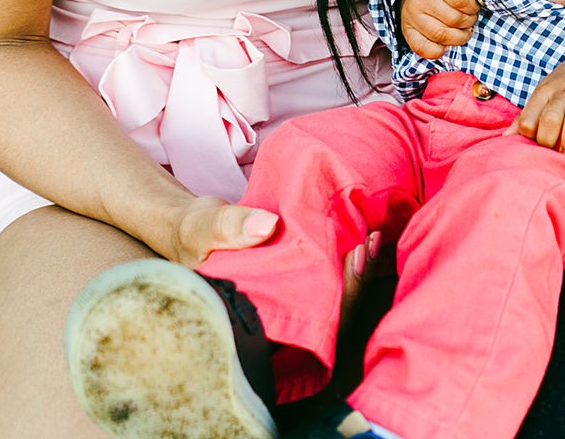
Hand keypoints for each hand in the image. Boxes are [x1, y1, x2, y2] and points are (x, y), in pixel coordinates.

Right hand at [173, 195, 382, 317]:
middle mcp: (271, 327)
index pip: (297, 337)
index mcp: (246, 328)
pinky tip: (364, 240)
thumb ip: (227, 227)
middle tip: (364, 248)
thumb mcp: (201, 226)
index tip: (350, 264)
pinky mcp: (297, 291)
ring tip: (370, 240)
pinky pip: (329, 290)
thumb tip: (266, 226)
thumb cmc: (194, 233)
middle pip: (325, 327)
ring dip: (356, 278)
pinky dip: (348, 268)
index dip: (332, 310)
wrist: (196, 229)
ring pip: (333, 311)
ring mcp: (286, 309)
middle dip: (352, 289)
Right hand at [398, 0, 488, 58]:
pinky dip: (440, 50)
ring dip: (459, 38)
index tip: (474, 6)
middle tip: (470, 18)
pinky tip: (446, 43)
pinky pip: (425, 49)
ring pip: (441, 36)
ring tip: (463, 31)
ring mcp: (411, 17)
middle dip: (469, 22)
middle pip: (453, 20)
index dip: (473, 6)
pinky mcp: (407, 32)